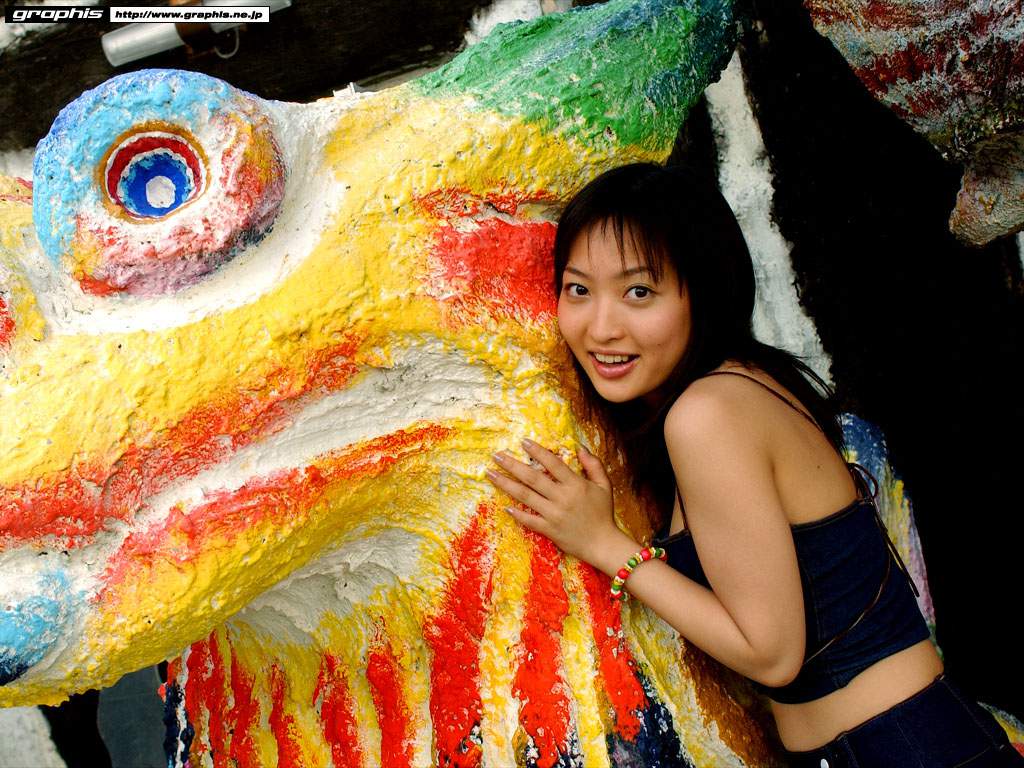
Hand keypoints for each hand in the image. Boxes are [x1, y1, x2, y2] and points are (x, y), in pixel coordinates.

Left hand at [485, 439, 622, 563]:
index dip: (537, 451)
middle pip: (532, 477)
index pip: (552, 463)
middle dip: (512, 465)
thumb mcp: (604, 485)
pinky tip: (504, 506)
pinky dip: (517, 514)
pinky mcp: (549, 529)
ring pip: (525, 496)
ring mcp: (553, 514)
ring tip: (491, 474)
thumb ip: (593, 464)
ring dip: (506, 484)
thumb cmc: (604, 513)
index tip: (523, 442)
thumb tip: (580, 447)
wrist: (603, 544)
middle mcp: (562, 497)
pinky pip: (529, 520)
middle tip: (496, 455)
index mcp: (575, 484)